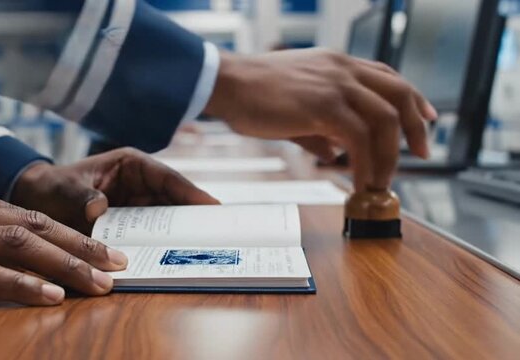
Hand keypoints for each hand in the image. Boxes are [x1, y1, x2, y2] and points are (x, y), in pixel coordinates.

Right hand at [0, 180, 126, 305]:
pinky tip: (48, 296)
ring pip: (18, 245)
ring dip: (63, 264)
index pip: (32, 215)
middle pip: (35, 226)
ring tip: (97, 283)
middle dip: (81, 247)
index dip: (72, 234)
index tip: (105, 251)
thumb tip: (21, 239)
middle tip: (118, 265)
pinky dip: (18, 284)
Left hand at [11, 148, 218, 233]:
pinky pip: (151, 232)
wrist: (36, 201)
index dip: (191, 192)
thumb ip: (80, 197)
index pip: (166, 178)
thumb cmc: (52, 187)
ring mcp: (137, 203)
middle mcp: (140, 183)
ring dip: (180, 231)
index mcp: (131, 165)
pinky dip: (160, 243)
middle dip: (192, 215)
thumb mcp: (64, 189)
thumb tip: (98, 207)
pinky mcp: (131, 222)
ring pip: (167, 217)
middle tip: (216, 233)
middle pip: (174, 199)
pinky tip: (171, 256)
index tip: (211, 206)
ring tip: (202, 247)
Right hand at [204, 48, 436, 189]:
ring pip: (386, 119)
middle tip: (422, 151)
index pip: (388, 77)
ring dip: (390, 155)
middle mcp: (343, 69)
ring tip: (382, 181)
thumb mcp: (293, 110)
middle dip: (416, 125)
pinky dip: (367, 164)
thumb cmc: (252, 95)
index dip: (413, 99)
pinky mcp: (324, 105)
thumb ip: (317, 130)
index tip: (426, 119)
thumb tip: (333, 152)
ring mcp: (336, 85)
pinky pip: (361, 138)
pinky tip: (360, 183)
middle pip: (399, 94)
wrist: (227, 85)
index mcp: (337, 65)